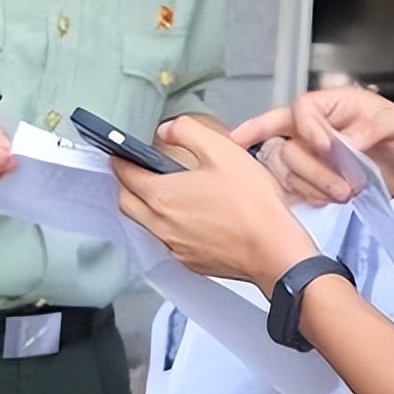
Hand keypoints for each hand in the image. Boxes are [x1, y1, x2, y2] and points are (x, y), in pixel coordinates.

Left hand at [113, 116, 318, 294]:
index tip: (119, 154)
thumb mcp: (221, 150)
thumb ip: (187, 132)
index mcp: (163, 196)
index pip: (125, 175)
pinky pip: (167, 240)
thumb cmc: (252, 202)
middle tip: (136, 171)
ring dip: (146, 206)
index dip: (120, 161)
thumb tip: (165, 131)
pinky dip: (169, 225)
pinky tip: (191, 215)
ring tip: (167, 190)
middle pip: (126, 203)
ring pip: (146, 224)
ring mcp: (175, 247)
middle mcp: (161, 225)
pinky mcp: (190, 262)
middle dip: (126, 185)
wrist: (274, 250)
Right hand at [233, 87, 393, 202]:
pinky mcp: (310, 177)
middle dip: (313, 169)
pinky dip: (310, 196)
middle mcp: (316, 126)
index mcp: (335, 103)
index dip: (308, 129)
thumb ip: (372, 127)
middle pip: (286, 142)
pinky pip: (292, 188)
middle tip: (343, 186)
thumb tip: (344, 143)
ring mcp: (310, 153)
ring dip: (311, 186)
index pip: (302, 108)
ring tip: (344, 194)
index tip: (328, 148)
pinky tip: (332, 198)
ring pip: (284, 167)